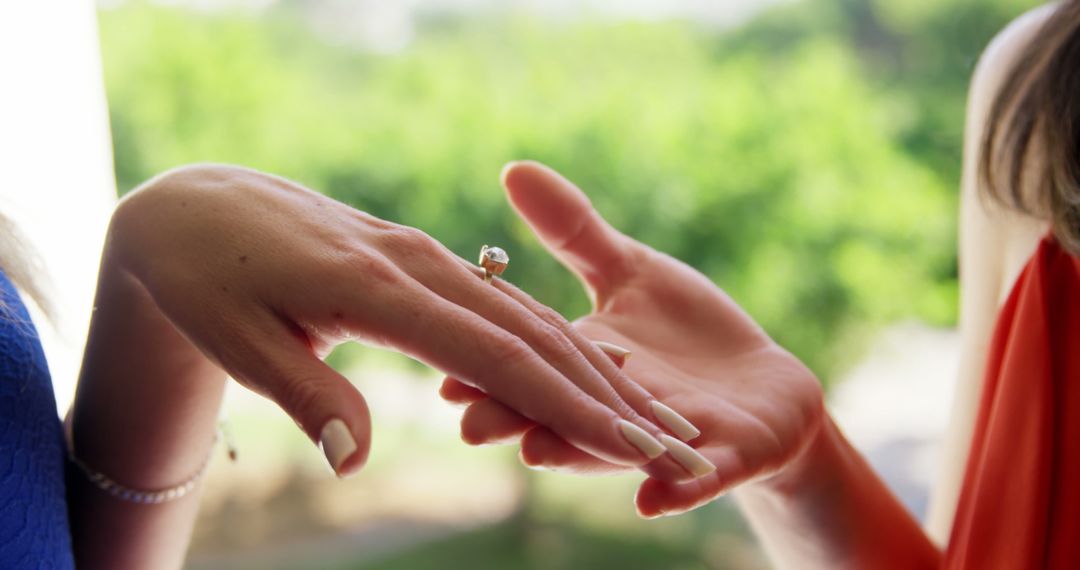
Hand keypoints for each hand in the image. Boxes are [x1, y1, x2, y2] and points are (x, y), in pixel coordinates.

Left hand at [106, 164, 694, 477]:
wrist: (202, 209)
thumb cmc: (211, 280)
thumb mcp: (238, 340)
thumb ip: (308, 395)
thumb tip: (357, 464)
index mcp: (380, 290)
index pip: (496, 356)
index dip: (565, 405)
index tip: (627, 445)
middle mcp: (418, 267)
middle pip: (531, 333)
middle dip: (604, 392)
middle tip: (669, 442)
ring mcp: (425, 257)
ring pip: (526, 313)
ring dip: (590, 365)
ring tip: (645, 412)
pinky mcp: (422, 257)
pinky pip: (500, 300)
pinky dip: (550, 339)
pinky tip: (579, 366)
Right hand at [441, 161, 824, 516]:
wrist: (766, 388)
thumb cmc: (690, 332)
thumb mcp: (632, 272)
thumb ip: (573, 233)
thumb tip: (512, 169)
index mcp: (587, 363)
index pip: (531, 365)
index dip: (489, 372)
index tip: (441, 372)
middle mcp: (615, 409)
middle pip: (560, 415)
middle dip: (516, 420)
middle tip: (471, 426)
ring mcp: (668, 439)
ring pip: (617, 451)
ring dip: (578, 455)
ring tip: (539, 456)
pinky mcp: (726, 459)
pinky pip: (697, 482)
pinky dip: (677, 492)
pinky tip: (653, 502)